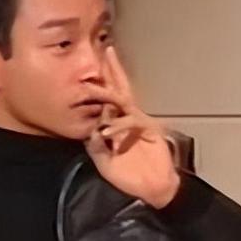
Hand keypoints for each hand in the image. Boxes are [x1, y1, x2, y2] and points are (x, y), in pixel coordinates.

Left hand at [83, 46, 180, 207]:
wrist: (152, 189)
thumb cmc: (129, 176)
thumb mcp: (104, 159)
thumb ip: (95, 144)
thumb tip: (88, 130)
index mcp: (119, 123)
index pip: (110, 99)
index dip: (102, 84)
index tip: (92, 67)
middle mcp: (130, 118)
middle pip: (121, 89)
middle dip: (113, 70)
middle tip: (106, 51)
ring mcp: (140, 122)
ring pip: (124, 102)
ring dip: (108, 96)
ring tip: (92, 91)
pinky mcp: (150, 130)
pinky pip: (130, 122)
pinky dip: (117, 125)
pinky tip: (105, 132)